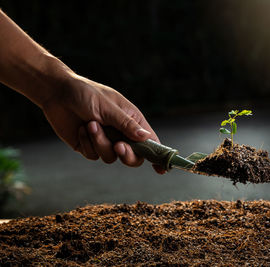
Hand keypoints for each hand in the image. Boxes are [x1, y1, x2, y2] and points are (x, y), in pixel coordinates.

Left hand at [41, 74, 165, 173]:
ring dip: (100, 142)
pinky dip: (87, 143)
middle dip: (126, 154)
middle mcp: (121, 133)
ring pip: (111, 157)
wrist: (57, 93)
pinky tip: (81, 129)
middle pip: (133, 156)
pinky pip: (93, 155)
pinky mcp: (90, 146)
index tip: (162, 170)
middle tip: (118, 146)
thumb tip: (147, 138)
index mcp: (132, 121)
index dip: (157, 156)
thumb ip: (126, 124)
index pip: (150, 142)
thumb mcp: (108, 107)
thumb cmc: (86, 94)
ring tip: (90, 124)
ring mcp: (106, 141)